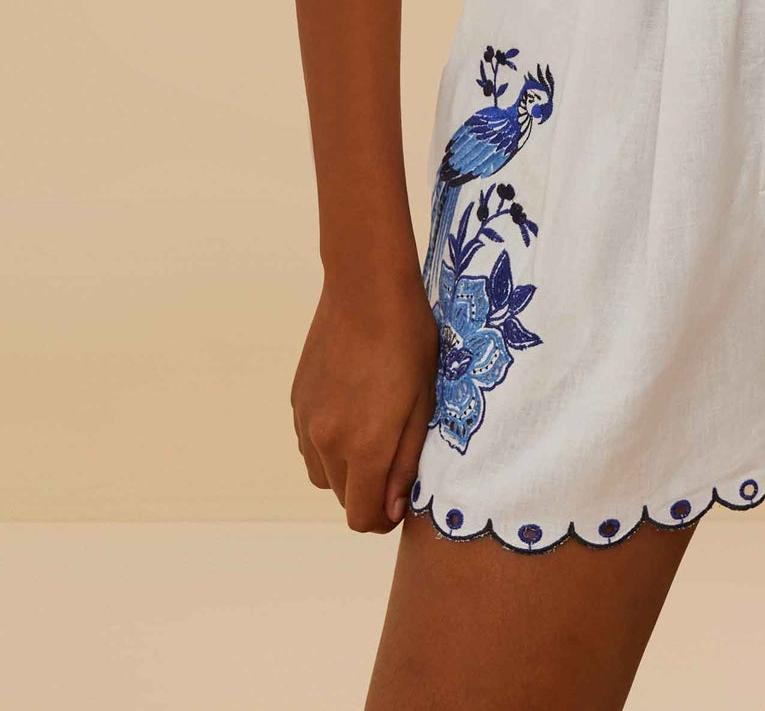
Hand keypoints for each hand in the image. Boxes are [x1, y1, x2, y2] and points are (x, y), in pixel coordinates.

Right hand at [291, 268, 438, 531]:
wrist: (366, 288)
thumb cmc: (408, 341)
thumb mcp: (424, 403)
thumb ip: (405, 463)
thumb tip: (390, 510)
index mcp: (365, 446)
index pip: (362, 517)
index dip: (383, 518)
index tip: (400, 500)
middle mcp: (327, 441)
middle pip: (342, 499)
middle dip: (368, 491)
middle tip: (394, 455)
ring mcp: (306, 421)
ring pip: (322, 473)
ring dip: (345, 468)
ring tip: (373, 429)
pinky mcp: (297, 401)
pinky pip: (309, 442)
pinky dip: (328, 442)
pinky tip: (353, 406)